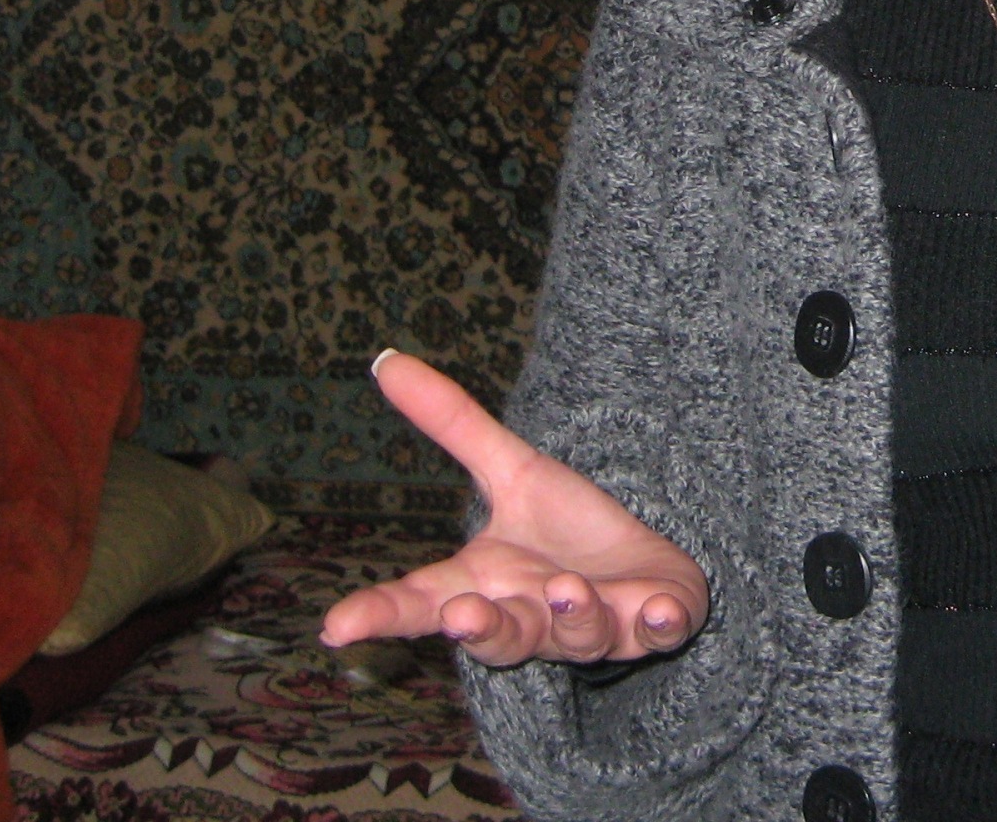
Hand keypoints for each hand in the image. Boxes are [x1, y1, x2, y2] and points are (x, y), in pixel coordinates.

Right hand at [321, 350, 709, 666]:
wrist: (647, 564)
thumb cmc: (567, 529)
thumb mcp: (512, 470)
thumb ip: (453, 424)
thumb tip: (385, 359)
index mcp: (486, 585)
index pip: (420, 604)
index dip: (379, 616)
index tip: (334, 626)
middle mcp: (533, 618)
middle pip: (497, 635)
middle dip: (482, 629)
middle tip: (462, 614)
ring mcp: (594, 627)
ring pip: (574, 637)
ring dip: (570, 618)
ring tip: (566, 589)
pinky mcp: (654, 623)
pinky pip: (658, 633)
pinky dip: (660, 624)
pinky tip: (662, 611)